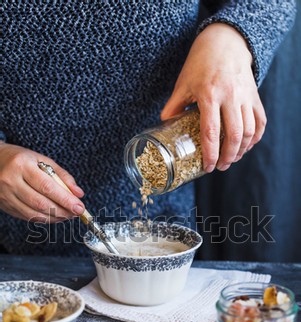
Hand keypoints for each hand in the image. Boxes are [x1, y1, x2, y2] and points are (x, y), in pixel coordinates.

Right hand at [0, 142, 84, 221]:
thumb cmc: (21, 159)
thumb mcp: (41, 160)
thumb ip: (62, 176)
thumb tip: (78, 193)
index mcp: (22, 165)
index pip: (47, 187)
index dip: (65, 200)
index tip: (79, 207)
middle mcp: (11, 181)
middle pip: (41, 203)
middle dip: (62, 211)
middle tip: (76, 213)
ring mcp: (6, 195)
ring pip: (34, 214)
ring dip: (54, 218)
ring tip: (67, 216)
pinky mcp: (5, 206)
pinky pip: (27, 217)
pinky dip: (43, 219)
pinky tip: (54, 216)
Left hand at [161, 23, 266, 171]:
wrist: (225, 42)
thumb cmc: (200, 64)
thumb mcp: (183, 84)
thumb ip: (173, 106)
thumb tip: (163, 126)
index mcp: (209, 95)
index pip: (210, 132)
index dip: (210, 153)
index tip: (208, 167)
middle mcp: (230, 96)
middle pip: (234, 135)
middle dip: (228, 156)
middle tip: (221, 167)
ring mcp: (245, 96)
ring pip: (249, 131)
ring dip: (241, 150)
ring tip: (232, 159)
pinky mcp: (255, 96)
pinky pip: (260, 121)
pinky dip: (255, 137)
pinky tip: (246, 146)